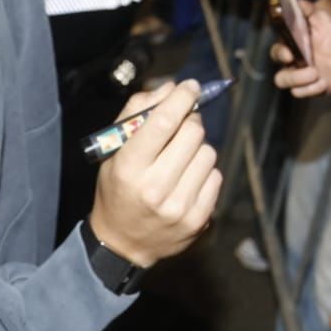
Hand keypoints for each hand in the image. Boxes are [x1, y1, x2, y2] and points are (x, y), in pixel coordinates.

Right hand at [87, 81, 222, 266]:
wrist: (122, 244)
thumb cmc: (117, 189)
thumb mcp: (114, 151)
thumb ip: (136, 113)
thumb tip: (172, 88)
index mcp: (129, 167)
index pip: (163, 122)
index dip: (181, 98)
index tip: (190, 86)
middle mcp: (155, 188)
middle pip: (193, 132)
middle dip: (190, 121)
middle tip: (183, 125)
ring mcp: (179, 206)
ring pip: (208, 152)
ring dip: (198, 148)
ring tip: (181, 158)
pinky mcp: (198, 219)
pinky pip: (216, 176)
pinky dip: (205, 171)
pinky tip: (188, 178)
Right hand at [271, 0, 330, 96]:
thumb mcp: (323, 19)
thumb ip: (309, 10)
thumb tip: (297, 0)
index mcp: (291, 43)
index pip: (276, 46)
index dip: (279, 51)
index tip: (288, 54)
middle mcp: (289, 59)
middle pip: (276, 66)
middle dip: (283, 62)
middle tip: (297, 64)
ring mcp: (297, 75)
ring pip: (282, 81)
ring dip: (298, 79)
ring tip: (316, 73)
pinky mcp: (306, 87)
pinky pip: (300, 92)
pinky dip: (311, 88)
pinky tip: (323, 82)